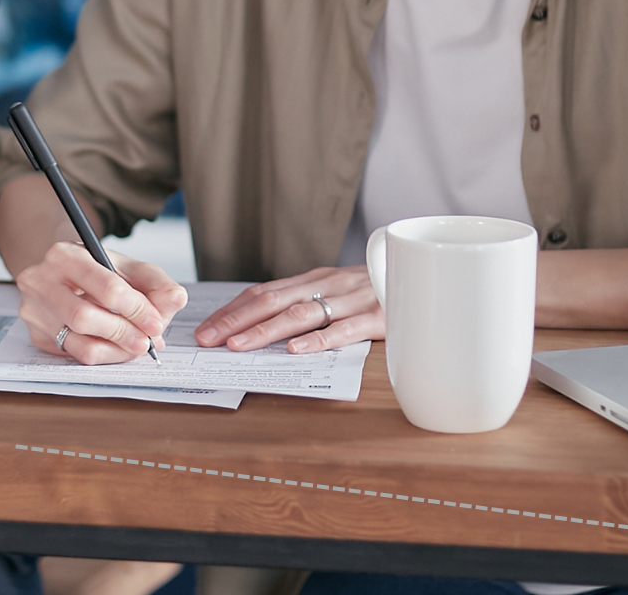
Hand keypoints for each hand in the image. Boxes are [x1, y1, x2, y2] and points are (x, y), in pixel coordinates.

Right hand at [14, 235, 186, 364]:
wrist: (66, 276)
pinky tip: (116, 348)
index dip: (137, 309)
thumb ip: (157, 283)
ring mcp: (34, 310)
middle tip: (147, 342)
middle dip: (124, 333)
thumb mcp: (129, 268)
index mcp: (65, 255)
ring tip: (135, 346)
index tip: (156, 322)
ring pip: (78, 343)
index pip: (106, 287)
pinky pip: (73, 356)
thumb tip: (175, 299)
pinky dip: (103, 356)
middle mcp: (40, 281)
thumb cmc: (99, 271)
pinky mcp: (36, 335)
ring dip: (116, 351)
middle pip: (85, 317)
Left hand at [194, 265, 380, 353]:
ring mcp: (351, 300)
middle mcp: (327, 286)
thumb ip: (301, 304)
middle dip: (236, 322)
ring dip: (267, 331)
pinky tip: (297, 350)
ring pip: (301, 314)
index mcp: (312, 280)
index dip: (231, 312)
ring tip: (239, 346)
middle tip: (209, 340)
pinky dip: (319, 340)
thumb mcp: (332, 292)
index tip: (205, 331)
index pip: (262, 293)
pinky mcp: (377, 317)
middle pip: (273, 302)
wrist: (422, 276)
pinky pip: (345, 329)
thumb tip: (254, 326)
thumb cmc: (370, 292)